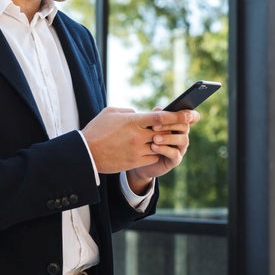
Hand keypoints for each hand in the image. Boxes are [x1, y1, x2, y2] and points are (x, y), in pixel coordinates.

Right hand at [81, 108, 198, 177]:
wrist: (86, 154)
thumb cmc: (96, 130)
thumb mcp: (110, 113)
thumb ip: (128, 112)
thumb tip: (140, 114)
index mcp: (133, 121)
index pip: (160, 117)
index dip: (176, 115)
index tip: (189, 113)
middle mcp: (137, 136)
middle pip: (164, 132)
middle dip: (175, 128)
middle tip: (186, 125)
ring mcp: (137, 150)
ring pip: (160, 146)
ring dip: (163, 142)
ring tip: (165, 138)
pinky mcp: (134, 162)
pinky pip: (152, 157)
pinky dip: (155, 153)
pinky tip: (152, 149)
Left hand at [127, 109, 200, 193]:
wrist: (140, 159)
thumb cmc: (145, 138)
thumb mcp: (149, 126)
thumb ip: (155, 117)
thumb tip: (157, 109)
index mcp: (178, 123)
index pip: (190, 116)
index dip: (191, 114)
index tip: (185, 114)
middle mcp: (182, 134)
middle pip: (184, 126)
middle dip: (170, 124)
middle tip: (154, 127)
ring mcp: (181, 148)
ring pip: (182, 140)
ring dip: (168, 138)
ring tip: (154, 138)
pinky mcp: (176, 160)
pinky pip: (174, 154)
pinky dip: (164, 149)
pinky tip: (153, 147)